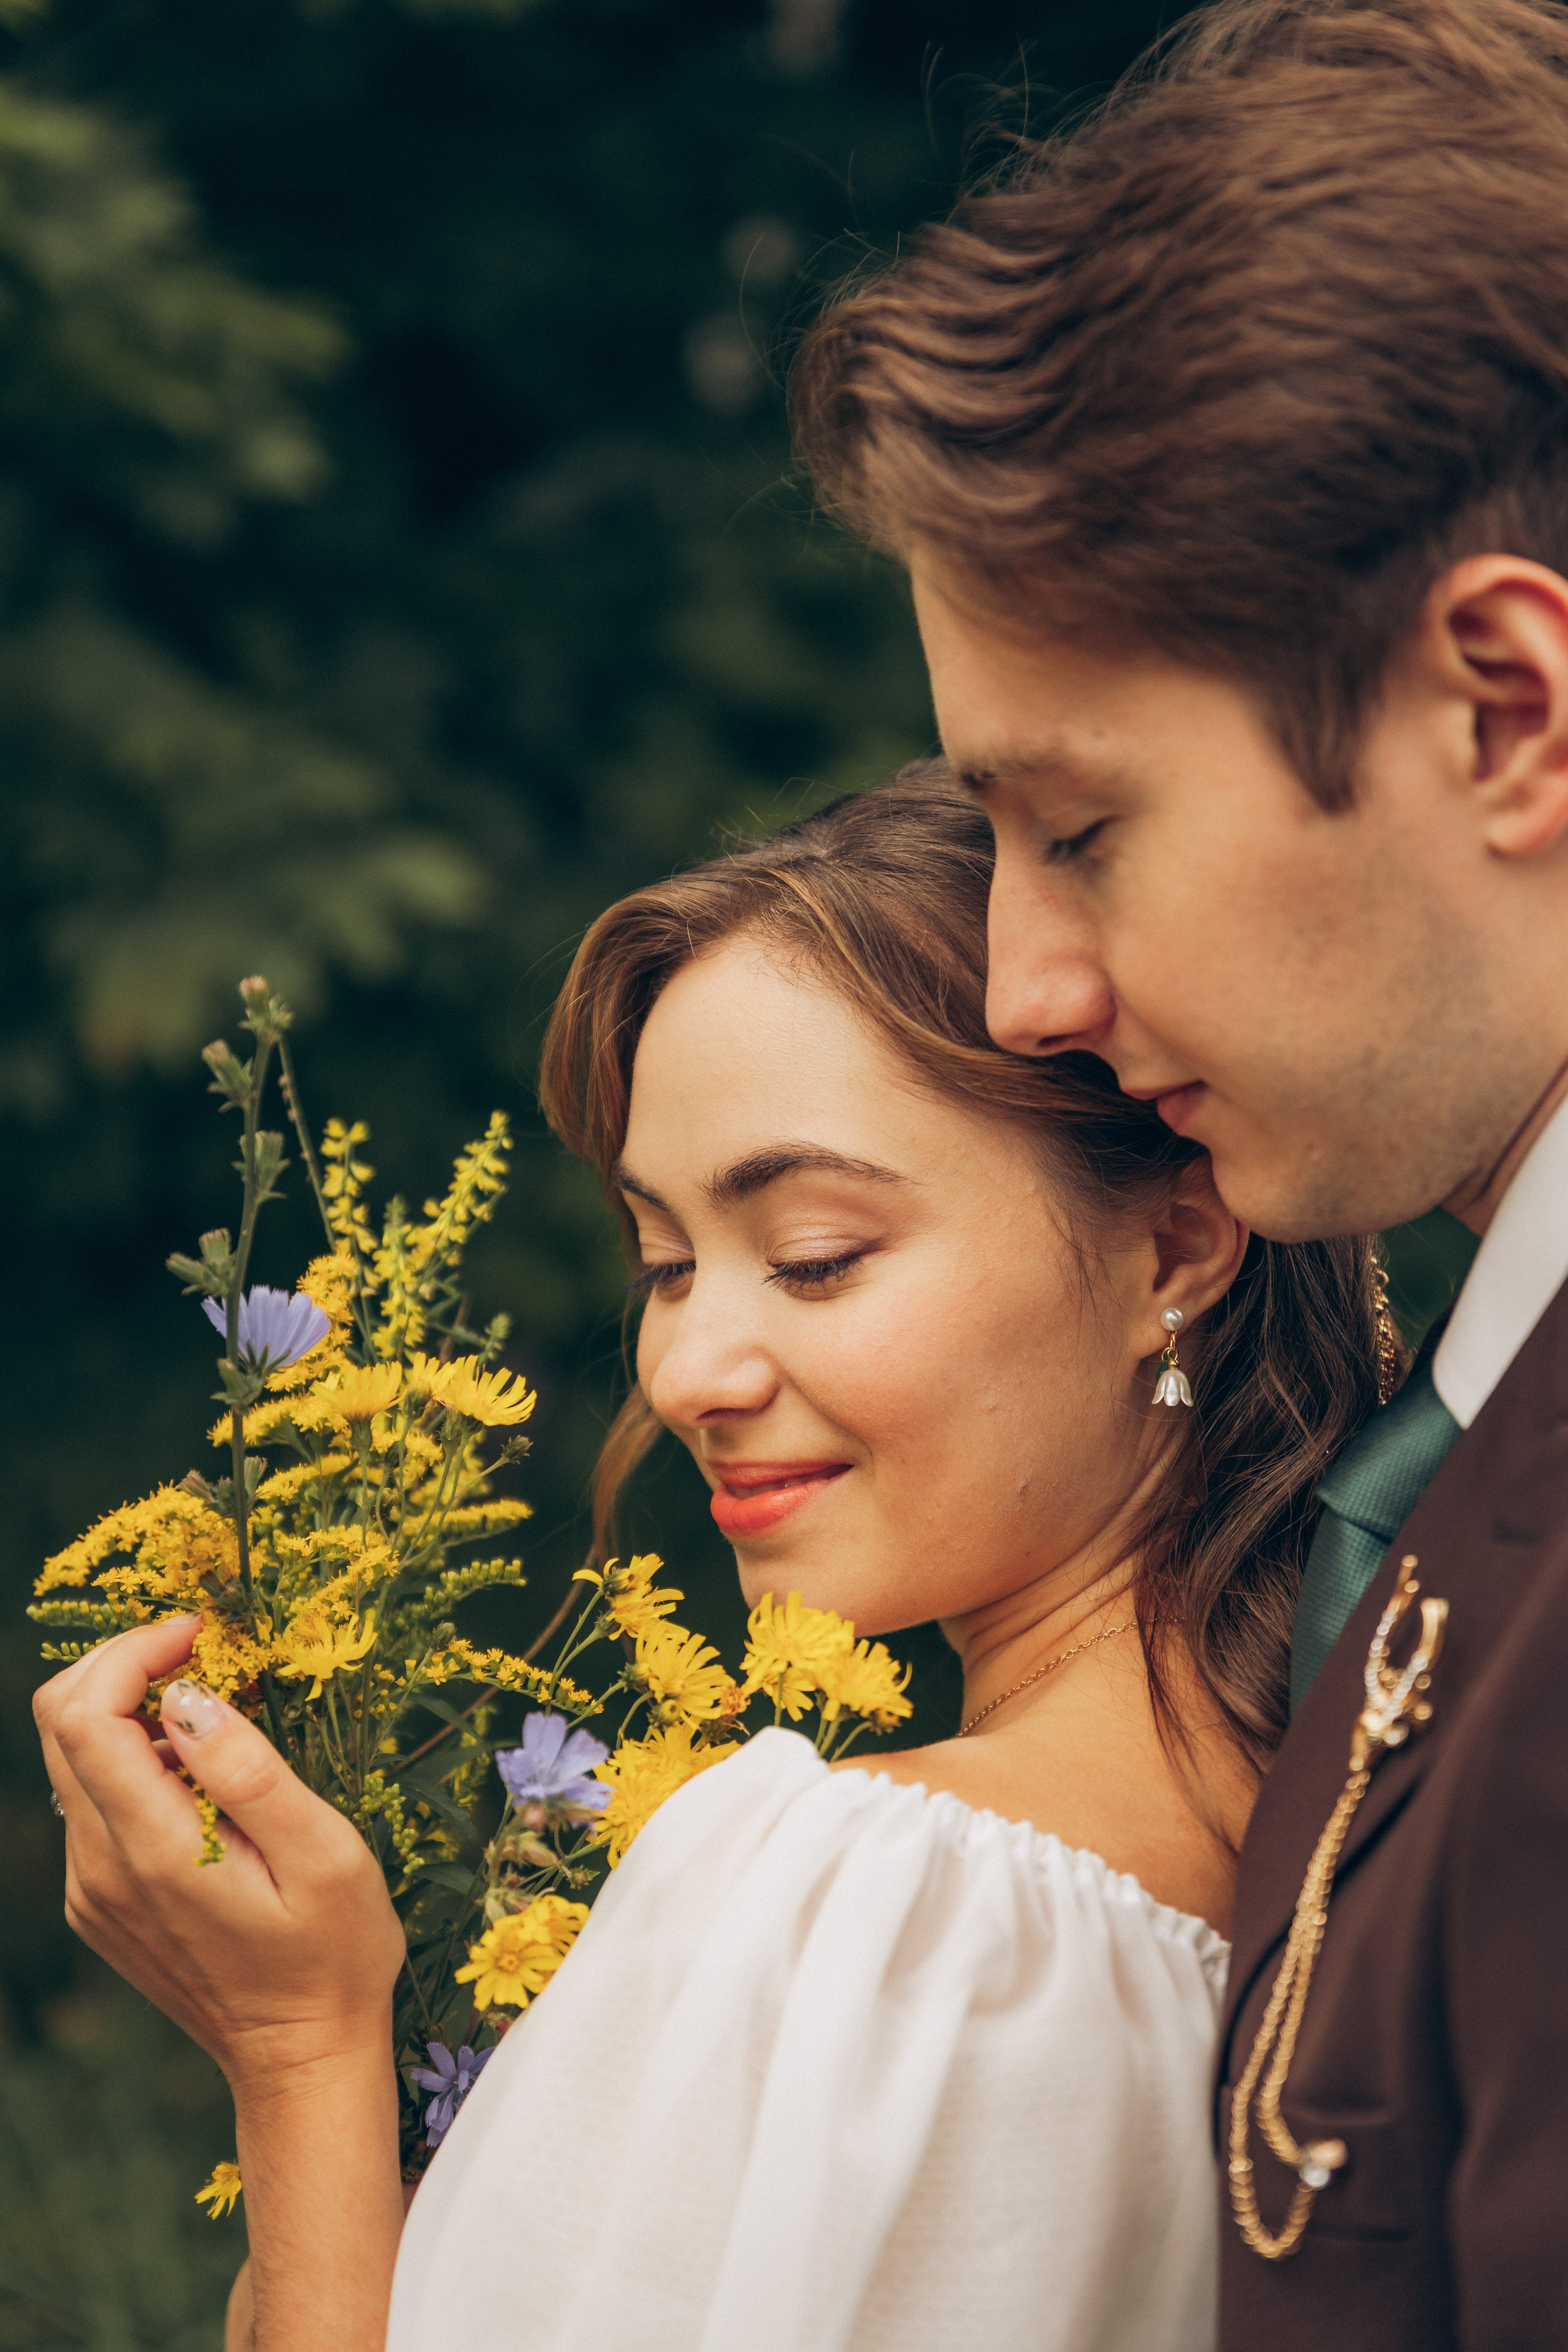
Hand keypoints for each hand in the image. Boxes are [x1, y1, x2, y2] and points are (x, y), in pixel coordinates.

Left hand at [34, 1617, 404, 2089]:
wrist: (301, 2058)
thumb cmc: (333, 1954)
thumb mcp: (324, 1854)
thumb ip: (250, 1772)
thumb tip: (188, 1699)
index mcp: (154, 1851)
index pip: (86, 1717)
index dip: (132, 1651)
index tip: (201, 1633)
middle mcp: (100, 1870)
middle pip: (60, 1725)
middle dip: (122, 1664)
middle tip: (203, 1653)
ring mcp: (91, 1891)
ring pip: (72, 1761)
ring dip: (129, 1709)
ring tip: (215, 1707)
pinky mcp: (99, 1903)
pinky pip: (91, 1804)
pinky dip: (132, 1759)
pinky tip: (200, 1771)